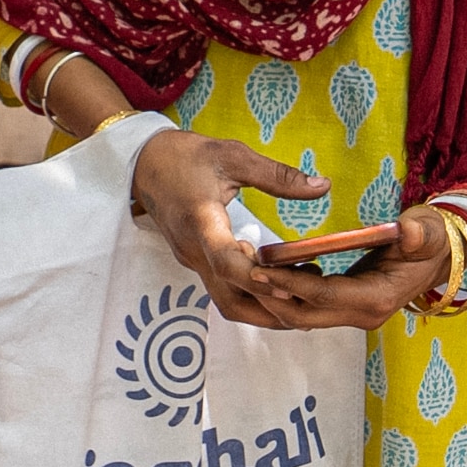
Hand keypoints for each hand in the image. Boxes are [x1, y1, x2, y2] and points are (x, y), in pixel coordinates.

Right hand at [129, 128, 326, 326]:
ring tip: (301, 294)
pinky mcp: (196, 261)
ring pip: (227, 301)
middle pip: (229, 300)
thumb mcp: (233, 155)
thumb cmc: (186, 156)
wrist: (144, 164)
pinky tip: (278, 282)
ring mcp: (192, 259)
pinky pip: (224, 289)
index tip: (287, 287)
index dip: (256, 280)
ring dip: (262, 308)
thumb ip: (278, 175)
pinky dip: (252, 294)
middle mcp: (194, 250)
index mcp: (201, 222)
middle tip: (311, 302)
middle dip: (269, 311)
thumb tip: (322, 186)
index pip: (226, 263)